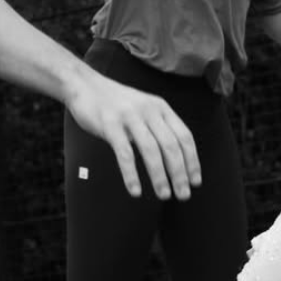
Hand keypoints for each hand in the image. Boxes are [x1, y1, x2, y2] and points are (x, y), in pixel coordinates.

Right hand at [63, 68, 201, 199]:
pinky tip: (135, 191)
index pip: (184, 136)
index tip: (195, 182)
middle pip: (170, 145)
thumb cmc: (116, 103)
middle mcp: (148, 110)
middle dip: (179, 173)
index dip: (192, 161)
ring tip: (164, 195)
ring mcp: (129, 116)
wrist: (85, 85)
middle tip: (183, 195)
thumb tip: (177, 161)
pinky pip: (124, 153)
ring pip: (150, 150)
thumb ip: (159, 127)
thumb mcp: (144, 109)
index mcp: (160, 107)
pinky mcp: (109, 124)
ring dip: (160, 176)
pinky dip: (131, 174)